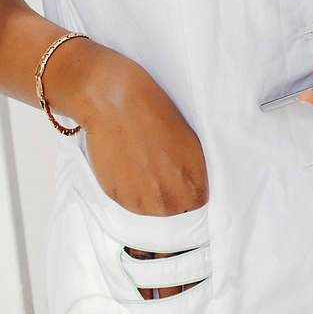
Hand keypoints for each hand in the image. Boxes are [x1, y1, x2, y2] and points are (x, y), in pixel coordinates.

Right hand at [54, 45, 207, 216]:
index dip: (190, 192)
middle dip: (172, 197)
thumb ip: (192, 171)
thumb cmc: (154, 111)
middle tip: (162, 172)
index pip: (199, 205)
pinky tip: (129, 166)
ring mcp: (142, 202)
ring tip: (144, 168)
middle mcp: (170, 199)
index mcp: (195, 183)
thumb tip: (190, 187)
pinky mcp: (117, 198)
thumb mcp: (190, 141)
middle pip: (176, 212)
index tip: (183, 181)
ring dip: (150, 197)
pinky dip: (130, 190)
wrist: (113, 101)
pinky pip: (130, 204)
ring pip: (152, 212)